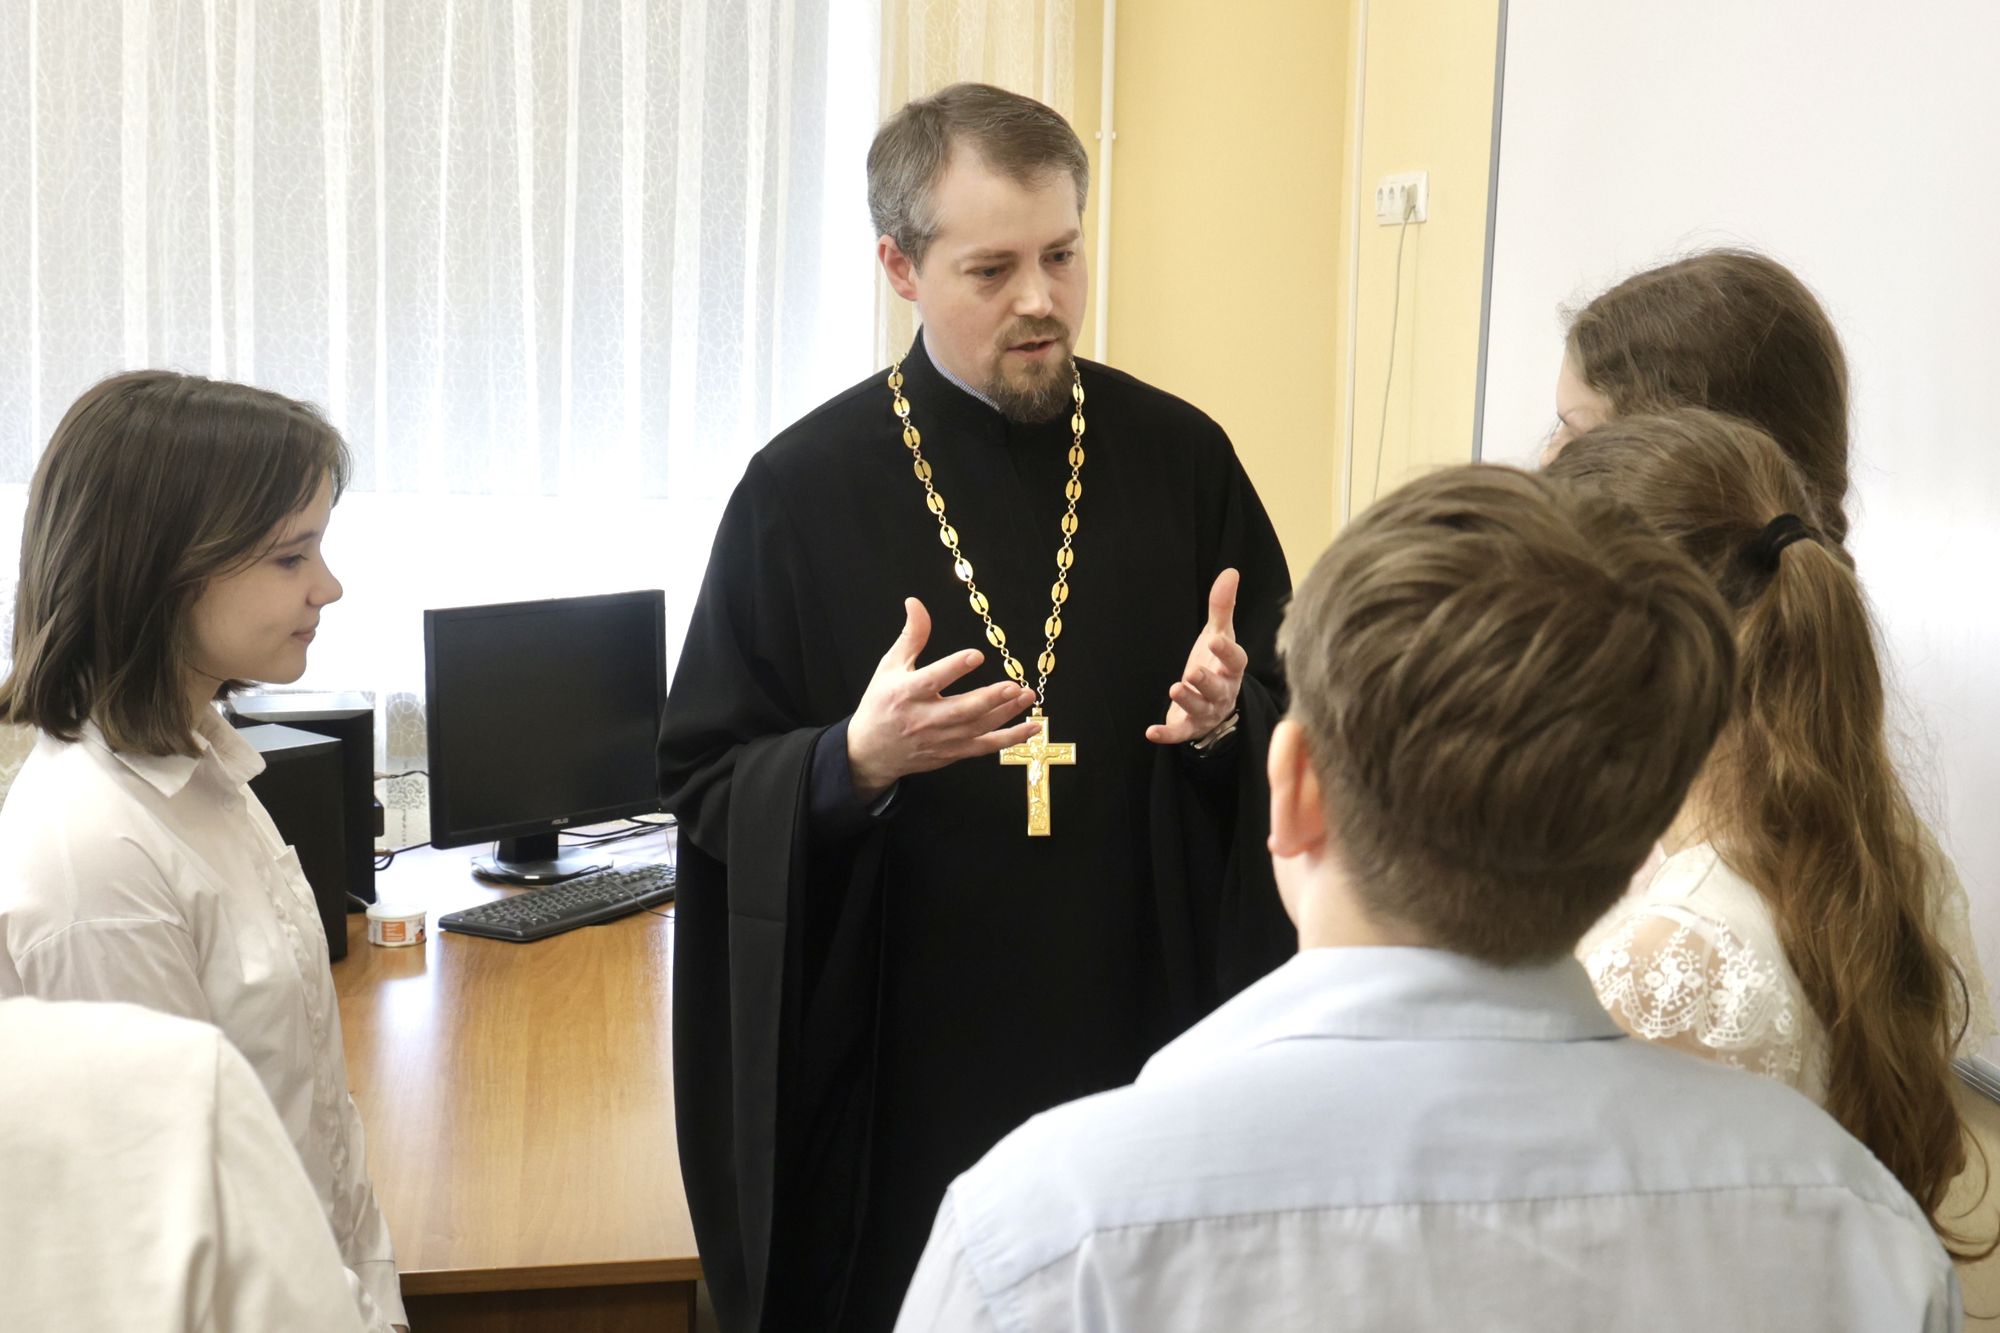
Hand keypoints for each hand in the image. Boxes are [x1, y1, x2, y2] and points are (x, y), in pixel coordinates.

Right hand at [848, 598, 1041, 799]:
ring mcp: (940, 739)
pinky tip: (1030, 726)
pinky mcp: (952, 753)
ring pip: (977, 728)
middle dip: (989, 698)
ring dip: (1005, 714)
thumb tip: (915, 603)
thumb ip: (911, 636)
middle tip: (1014, 685)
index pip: (932, 680)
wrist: (872, 751)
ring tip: (1026, 695)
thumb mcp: (890, 667)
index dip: (954, 668)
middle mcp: (924, 719)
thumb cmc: (882, 704)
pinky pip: (984, 747)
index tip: (976, 655)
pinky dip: (1009, 739)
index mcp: (906, 694)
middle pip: (961, 710)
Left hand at [1146, 569, 1247, 744]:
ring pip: (1200, 709)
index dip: (1226, 651)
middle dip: (1206, 681)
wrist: (1211, 703)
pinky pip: (1180, 733)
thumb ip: (1222, 607)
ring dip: (1188, 701)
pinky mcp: (1190, 728)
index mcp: (1232, 669)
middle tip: (1192, 672)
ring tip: (1175, 688)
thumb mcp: (1218, 635)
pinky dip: (1166, 734)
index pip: (1236, 660)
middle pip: (1218, 688)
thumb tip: (1230, 571)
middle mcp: (1224, 693)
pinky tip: (1150, 731)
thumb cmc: (1216, 664)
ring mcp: (1207, 712)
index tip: (1215, 639)